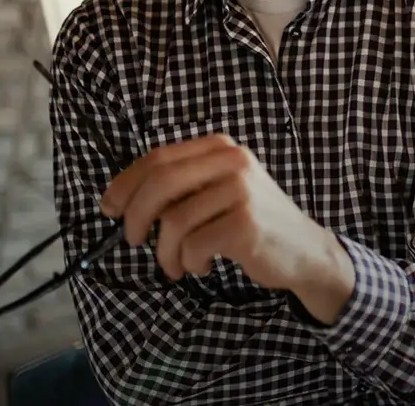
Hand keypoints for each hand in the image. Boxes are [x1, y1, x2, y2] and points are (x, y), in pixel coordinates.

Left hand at [99, 134, 355, 320]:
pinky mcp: (246, 223)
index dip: (126, 184)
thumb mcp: (218, 192)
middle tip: (133, 239)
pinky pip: (194, 245)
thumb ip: (181, 188)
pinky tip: (203, 265)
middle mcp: (233, 162)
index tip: (109, 208)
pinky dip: (190, 262)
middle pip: (160, 183)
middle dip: (136, 215)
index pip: (158, 158)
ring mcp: (242, 191)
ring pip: (174, 221)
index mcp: (220, 148)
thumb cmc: (251, 224)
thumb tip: (121, 202)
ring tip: (178, 265)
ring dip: (166, 253)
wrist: (305, 252)